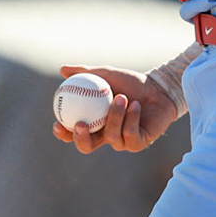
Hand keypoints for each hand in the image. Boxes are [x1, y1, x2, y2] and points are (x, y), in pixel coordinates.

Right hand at [53, 64, 178, 153]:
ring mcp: (122, 141)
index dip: (63, 134)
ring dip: (115, 116)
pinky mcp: (138, 143)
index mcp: (94, 123)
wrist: (158, 87)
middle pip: (87, 146)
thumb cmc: (131, 82)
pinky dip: (131, 118)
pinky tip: (135, 105)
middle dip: (81, 139)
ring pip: (112, 137)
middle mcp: (106, 135)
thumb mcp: (106, 74)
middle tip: (81, 124)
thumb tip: (62, 69)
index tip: (57, 124)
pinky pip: (130, 134)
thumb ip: (85, 73)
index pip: (74, 133)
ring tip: (121, 97)